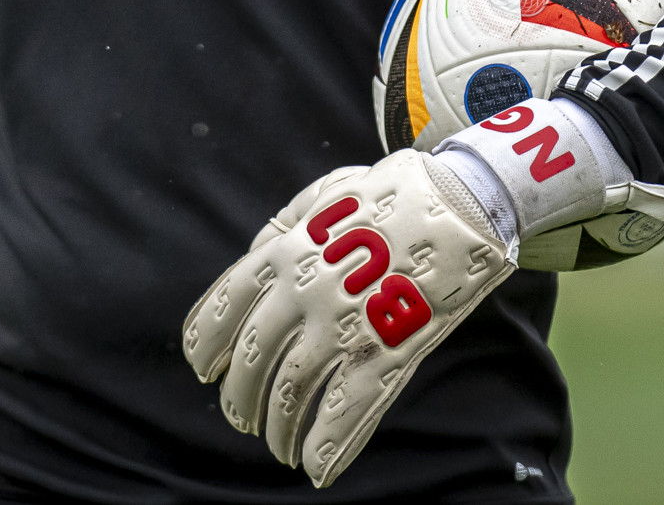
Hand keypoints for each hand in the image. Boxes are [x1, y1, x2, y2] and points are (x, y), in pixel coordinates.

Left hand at [181, 150, 514, 488]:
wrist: (460, 198)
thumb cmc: (392, 193)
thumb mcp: (324, 194)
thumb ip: (285, 228)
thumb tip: (254, 259)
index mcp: (282, 252)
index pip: (225, 308)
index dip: (208, 347)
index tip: (203, 370)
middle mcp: (302, 291)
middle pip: (252, 359)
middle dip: (240, 398)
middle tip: (242, 418)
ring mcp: (343, 323)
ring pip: (292, 390)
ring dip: (279, 428)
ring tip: (278, 447)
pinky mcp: (387, 349)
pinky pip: (348, 408)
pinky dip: (328, 445)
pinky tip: (315, 469)